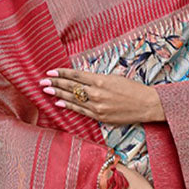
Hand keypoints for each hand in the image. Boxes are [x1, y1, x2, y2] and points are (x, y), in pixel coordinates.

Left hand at [39, 69, 164, 123]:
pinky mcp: (100, 117)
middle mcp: (97, 93)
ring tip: (47, 91)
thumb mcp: (114, 77)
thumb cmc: (132, 89)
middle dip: (55, 83)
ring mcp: (98, 106)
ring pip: (73, 99)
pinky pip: (81, 111)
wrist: (146, 104)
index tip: (50, 71)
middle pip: (71, 87)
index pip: (76, 76)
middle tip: (42, 81)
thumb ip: (97, 79)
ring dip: (58, 94)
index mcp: (101, 80)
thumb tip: (81, 79)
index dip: (62, 73)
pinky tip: (59, 103)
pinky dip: (69, 106)